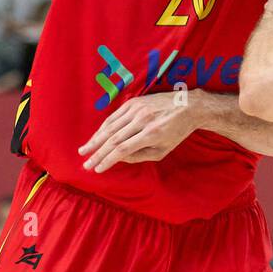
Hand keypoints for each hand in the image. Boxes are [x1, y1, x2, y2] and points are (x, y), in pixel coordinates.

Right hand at [79, 92, 197, 172]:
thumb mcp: (163, 150)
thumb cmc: (177, 132)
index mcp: (151, 134)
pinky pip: (114, 116)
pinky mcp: (134, 101)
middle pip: (112, 139)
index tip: (97, 169)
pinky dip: (103, 127)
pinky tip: (96, 136)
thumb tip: (118, 158)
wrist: (188, 106)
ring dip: (95, 140)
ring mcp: (137, 109)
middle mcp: (142, 120)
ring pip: (110, 126)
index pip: (122, 149)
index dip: (107, 160)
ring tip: (84, 150)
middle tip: (85, 163)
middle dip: (96, 153)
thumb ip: (140, 156)